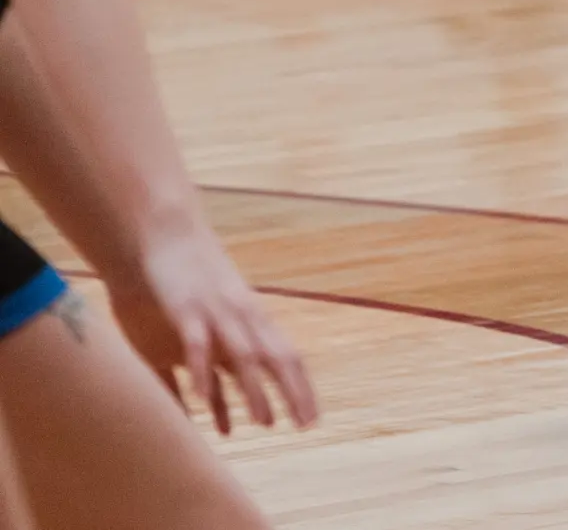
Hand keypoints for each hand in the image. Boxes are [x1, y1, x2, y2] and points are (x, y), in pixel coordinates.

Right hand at [109, 226, 316, 435]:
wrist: (164, 233)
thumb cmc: (184, 281)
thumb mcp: (209, 319)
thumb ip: (215, 356)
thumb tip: (216, 396)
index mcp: (249, 320)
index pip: (285, 357)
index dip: (300, 388)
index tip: (311, 419)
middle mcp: (241, 317)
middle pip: (275, 359)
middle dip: (292, 393)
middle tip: (305, 426)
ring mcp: (216, 312)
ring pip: (242, 355)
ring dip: (254, 390)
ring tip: (263, 422)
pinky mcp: (185, 308)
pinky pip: (197, 344)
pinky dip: (203, 370)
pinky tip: (205, 399)